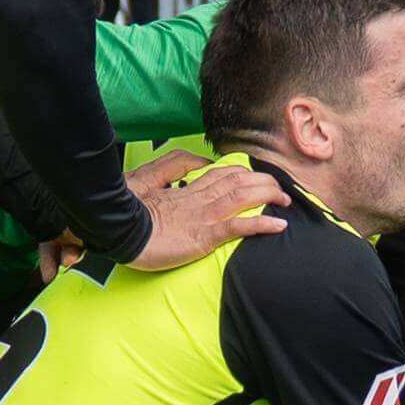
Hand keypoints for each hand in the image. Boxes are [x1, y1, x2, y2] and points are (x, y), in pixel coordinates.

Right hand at [127, 159, 289, 269]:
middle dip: (263, 181)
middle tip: (280, 189)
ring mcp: (203, 216)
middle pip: (239, 181)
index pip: (222, 174)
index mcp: (186, 189)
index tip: (258, 177)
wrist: (118, 229)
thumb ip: (168, 172)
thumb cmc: (127, 212)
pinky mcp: (204, 235)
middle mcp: (199, 198)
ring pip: (243, 197)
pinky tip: (279, 225)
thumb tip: (190, 169)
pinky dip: (261, 224)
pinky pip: (238, 226)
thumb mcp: (146, 185)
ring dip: (269, 196)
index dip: (243, 173)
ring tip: (286, 200)